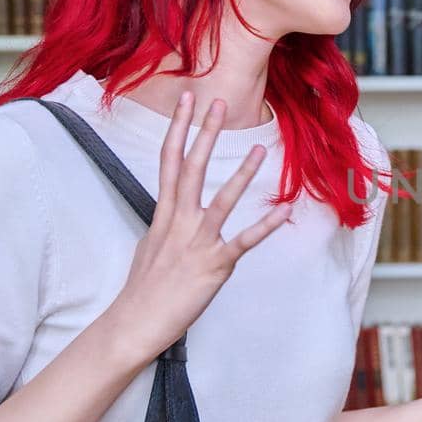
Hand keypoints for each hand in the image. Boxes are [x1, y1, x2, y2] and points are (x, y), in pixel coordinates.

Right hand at [102, 94, 290, 366]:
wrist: (137, 321)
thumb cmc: (144, 287)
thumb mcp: (151, 245)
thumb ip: (166, 224)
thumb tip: (171, 212)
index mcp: (163, 214)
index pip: (169, 161)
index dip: (178, 129)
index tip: (186, 101)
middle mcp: (179, 222)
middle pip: (192, 167)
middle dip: (204, 133)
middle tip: (216, 101)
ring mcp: (198, 242)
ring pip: (221, 200)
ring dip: (241, 174)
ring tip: (258, 148)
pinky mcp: (215, 265)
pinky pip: (244, 242)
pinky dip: (265, 227)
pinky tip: (284, 212)